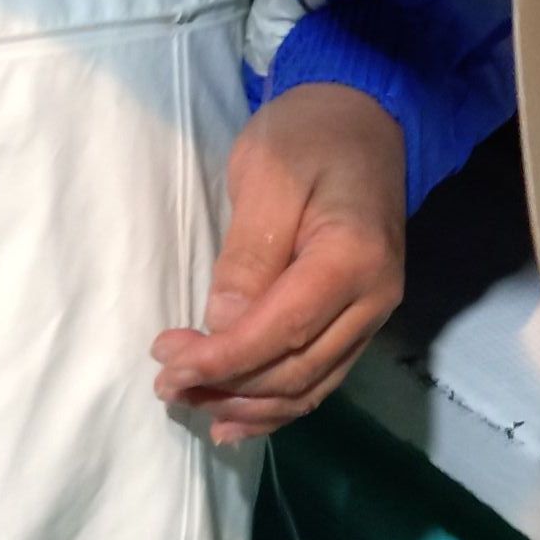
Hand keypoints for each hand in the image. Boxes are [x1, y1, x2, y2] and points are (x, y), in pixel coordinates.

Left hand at [154, 81, 407, 441]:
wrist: (364, 119)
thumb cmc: (308, 136)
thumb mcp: (266, 174)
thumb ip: (249, 254)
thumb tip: (223, 325)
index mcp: (353, 258)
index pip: (282, 331)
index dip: (222, 359)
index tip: (168, 364)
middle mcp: (375, 298)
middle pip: (295, 370)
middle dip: (226, 386)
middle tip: (165, 382)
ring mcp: (373, 313)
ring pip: (309, 386)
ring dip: (248, 406)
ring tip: (191, 406)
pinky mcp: (361, 319)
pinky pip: (321, 377)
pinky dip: (278, 405)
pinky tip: (238, 420)